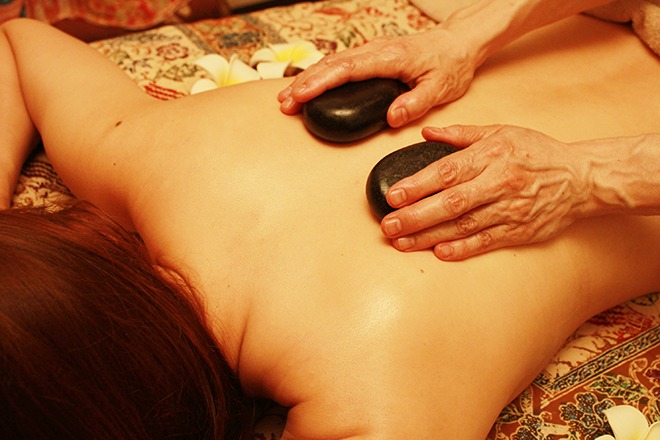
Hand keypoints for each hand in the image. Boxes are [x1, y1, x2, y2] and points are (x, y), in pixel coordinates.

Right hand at [277, 26, 478, 127]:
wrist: (458, 43)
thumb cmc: (450, 65)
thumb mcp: (441, 88)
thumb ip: (416, 103)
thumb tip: (393, 117)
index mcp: (390, 58)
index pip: (348, 69)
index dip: (321, 82)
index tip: (301, 95)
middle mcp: (377, 50)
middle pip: (332, 64)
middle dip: (304, 83)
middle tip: (284, 103)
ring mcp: (372, 50)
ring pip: (332, 62)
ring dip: (308, 79)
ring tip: (287, 98)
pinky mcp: (371, 55)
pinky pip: (339, 62)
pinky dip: (320, 74)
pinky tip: (308, 86)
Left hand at [380, 125, 590, 259]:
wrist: (581, 178)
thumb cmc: (537, 153)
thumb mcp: (501, 132)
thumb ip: (461, 135)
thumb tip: (426, 133)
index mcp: (492, 155)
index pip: (447, 171)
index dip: (417, 185)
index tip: (393, 196)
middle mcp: (499, 183)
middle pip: (451, 203)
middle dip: (416, 216)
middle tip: (389, 225)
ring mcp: (510, 209)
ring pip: (464, 226)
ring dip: (430, 236)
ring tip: (402, 242)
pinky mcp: (520, 230)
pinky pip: (486, 242)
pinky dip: (463, 249)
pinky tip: (439, 253)